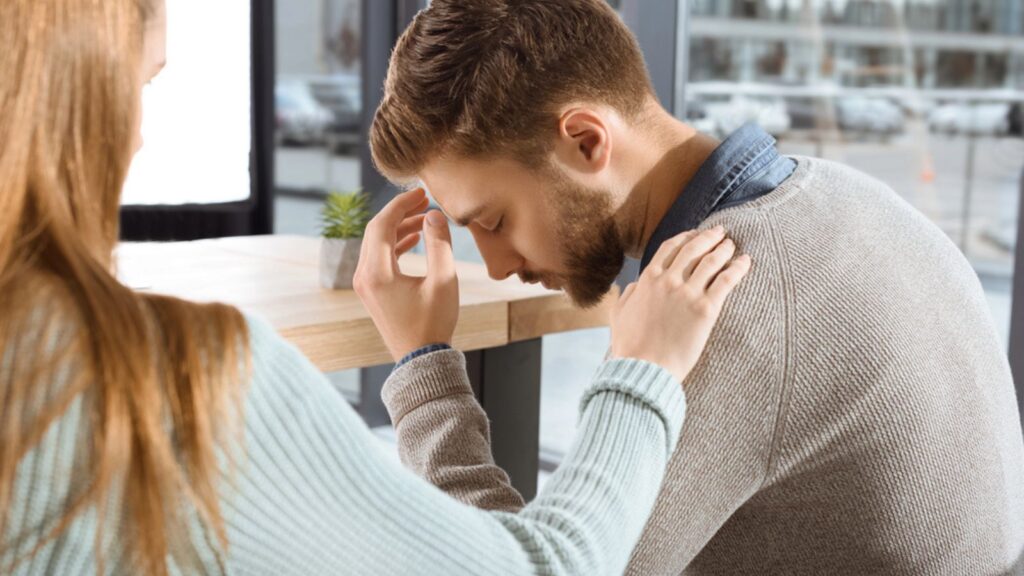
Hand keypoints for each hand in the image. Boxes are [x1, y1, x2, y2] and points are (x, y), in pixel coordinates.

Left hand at [353, 188, 458, 361]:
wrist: (421, 360)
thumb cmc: (433, 323)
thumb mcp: (443, 281)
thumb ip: (439, 244)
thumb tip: (434, 215)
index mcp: (376, 272)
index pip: (381, 224)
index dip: (401, 204)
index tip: (422, 193)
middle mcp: (364, 276)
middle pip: (375, 230)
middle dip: (400, 213)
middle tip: (423, 200)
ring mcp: (365, 285)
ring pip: (377, 243)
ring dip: (399, 228)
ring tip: (425, 218)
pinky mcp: (372, 291)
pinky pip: (379, 257)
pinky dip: (395, 244)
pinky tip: (415, 238)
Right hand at [610, 225, 751, 384]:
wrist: (644, 368)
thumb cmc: (630, 347)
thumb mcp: (619, 315)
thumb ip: (626, 295)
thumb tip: (633, 286)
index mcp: (648, 278)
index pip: (671, 247)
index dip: (686, 236)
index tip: (696, 234)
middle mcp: (668, 280)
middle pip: (694, 248)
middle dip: (709, 237)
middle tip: (720, 232)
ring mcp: (688, 293)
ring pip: (712, 261)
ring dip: (724, 249)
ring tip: (732, 246)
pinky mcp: (706, 309)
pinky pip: (726, 280)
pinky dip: (738, 268)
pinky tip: (746, 261)